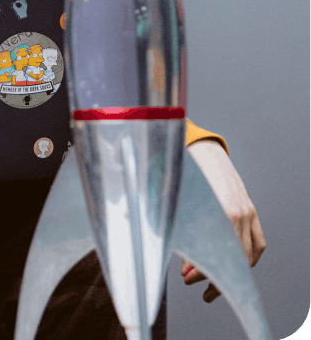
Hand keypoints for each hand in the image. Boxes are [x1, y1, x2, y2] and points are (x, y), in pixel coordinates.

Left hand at [181, 139, 265, 301]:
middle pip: (234, 259)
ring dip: (231, 273)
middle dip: (213, 276)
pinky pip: (258, 243)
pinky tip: (232, 268)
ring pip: (248, 255)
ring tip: (210, 284)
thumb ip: (176, 229)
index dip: (202, 270)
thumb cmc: (185, 173)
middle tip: (193, 284)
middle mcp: (239, 214)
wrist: (203, 149)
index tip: (187, 278)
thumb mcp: (174, 198)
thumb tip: (177, 263)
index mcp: (222, 210)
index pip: (217, 254)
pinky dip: (247, 258)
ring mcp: (249, 213)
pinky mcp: (251, 211)